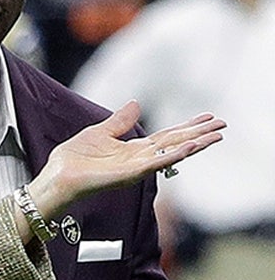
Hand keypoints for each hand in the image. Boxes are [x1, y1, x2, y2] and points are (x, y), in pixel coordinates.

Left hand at [29, 101, 224, 218]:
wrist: (57, 176)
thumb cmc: (73, 159)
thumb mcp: (99, 132)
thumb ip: (120, 121)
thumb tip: (136, 103)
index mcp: (133, 149)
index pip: (167, 136)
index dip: (187, 127)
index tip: (208, 118)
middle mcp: (139, 159)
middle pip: (175, 144)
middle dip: (199, 134)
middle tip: (223, 125)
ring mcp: (136, 168)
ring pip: (171, 154)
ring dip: (194, 145)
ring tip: (215, 136)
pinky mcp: (129, 174)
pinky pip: (156, 164)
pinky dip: (174, 155)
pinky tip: (190, 148)